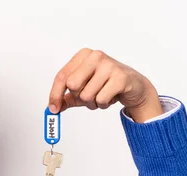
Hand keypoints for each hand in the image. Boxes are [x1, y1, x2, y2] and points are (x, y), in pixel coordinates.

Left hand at [48, 48, 162, 122]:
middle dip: (79, 97)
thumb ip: (67, 98)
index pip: (62, 76)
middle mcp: (95, 56)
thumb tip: (52, 107)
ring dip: (93, 103)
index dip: (55, 94)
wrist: (134, 87)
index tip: (53, 108)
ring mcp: (109, 65)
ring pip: (87, 95)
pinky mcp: (120, 77)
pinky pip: (101, 99)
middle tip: (90, 96)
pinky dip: (104, 104)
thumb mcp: (83, 90)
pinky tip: (112, 96)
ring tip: (103, 95)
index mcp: (83, 56)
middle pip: (72, 85)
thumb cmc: (106, 85)